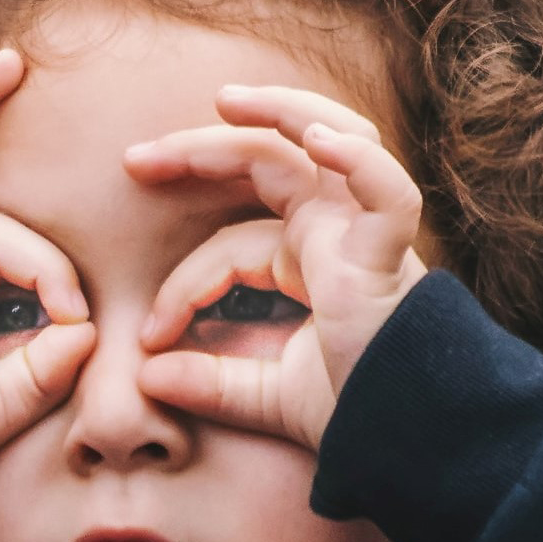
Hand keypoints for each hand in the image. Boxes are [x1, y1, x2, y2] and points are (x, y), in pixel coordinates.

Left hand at [124, 84, 428, 449]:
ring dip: (281, 111)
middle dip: (202, 149)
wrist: (408, 441)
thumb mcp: (269, 398)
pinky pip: (385, 191)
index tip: (148, 336)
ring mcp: (367, 234)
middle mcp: (338, 233)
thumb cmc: (356, 412)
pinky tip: (316, 138)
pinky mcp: (389, 254)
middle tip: (134, 161)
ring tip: (226, 100)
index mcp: (311, 258)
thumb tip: (146, 377)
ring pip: (332, 140)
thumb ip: (212, 385)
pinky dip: (357, 160)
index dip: (183, 285)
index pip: (231, 244)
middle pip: (269, 162)